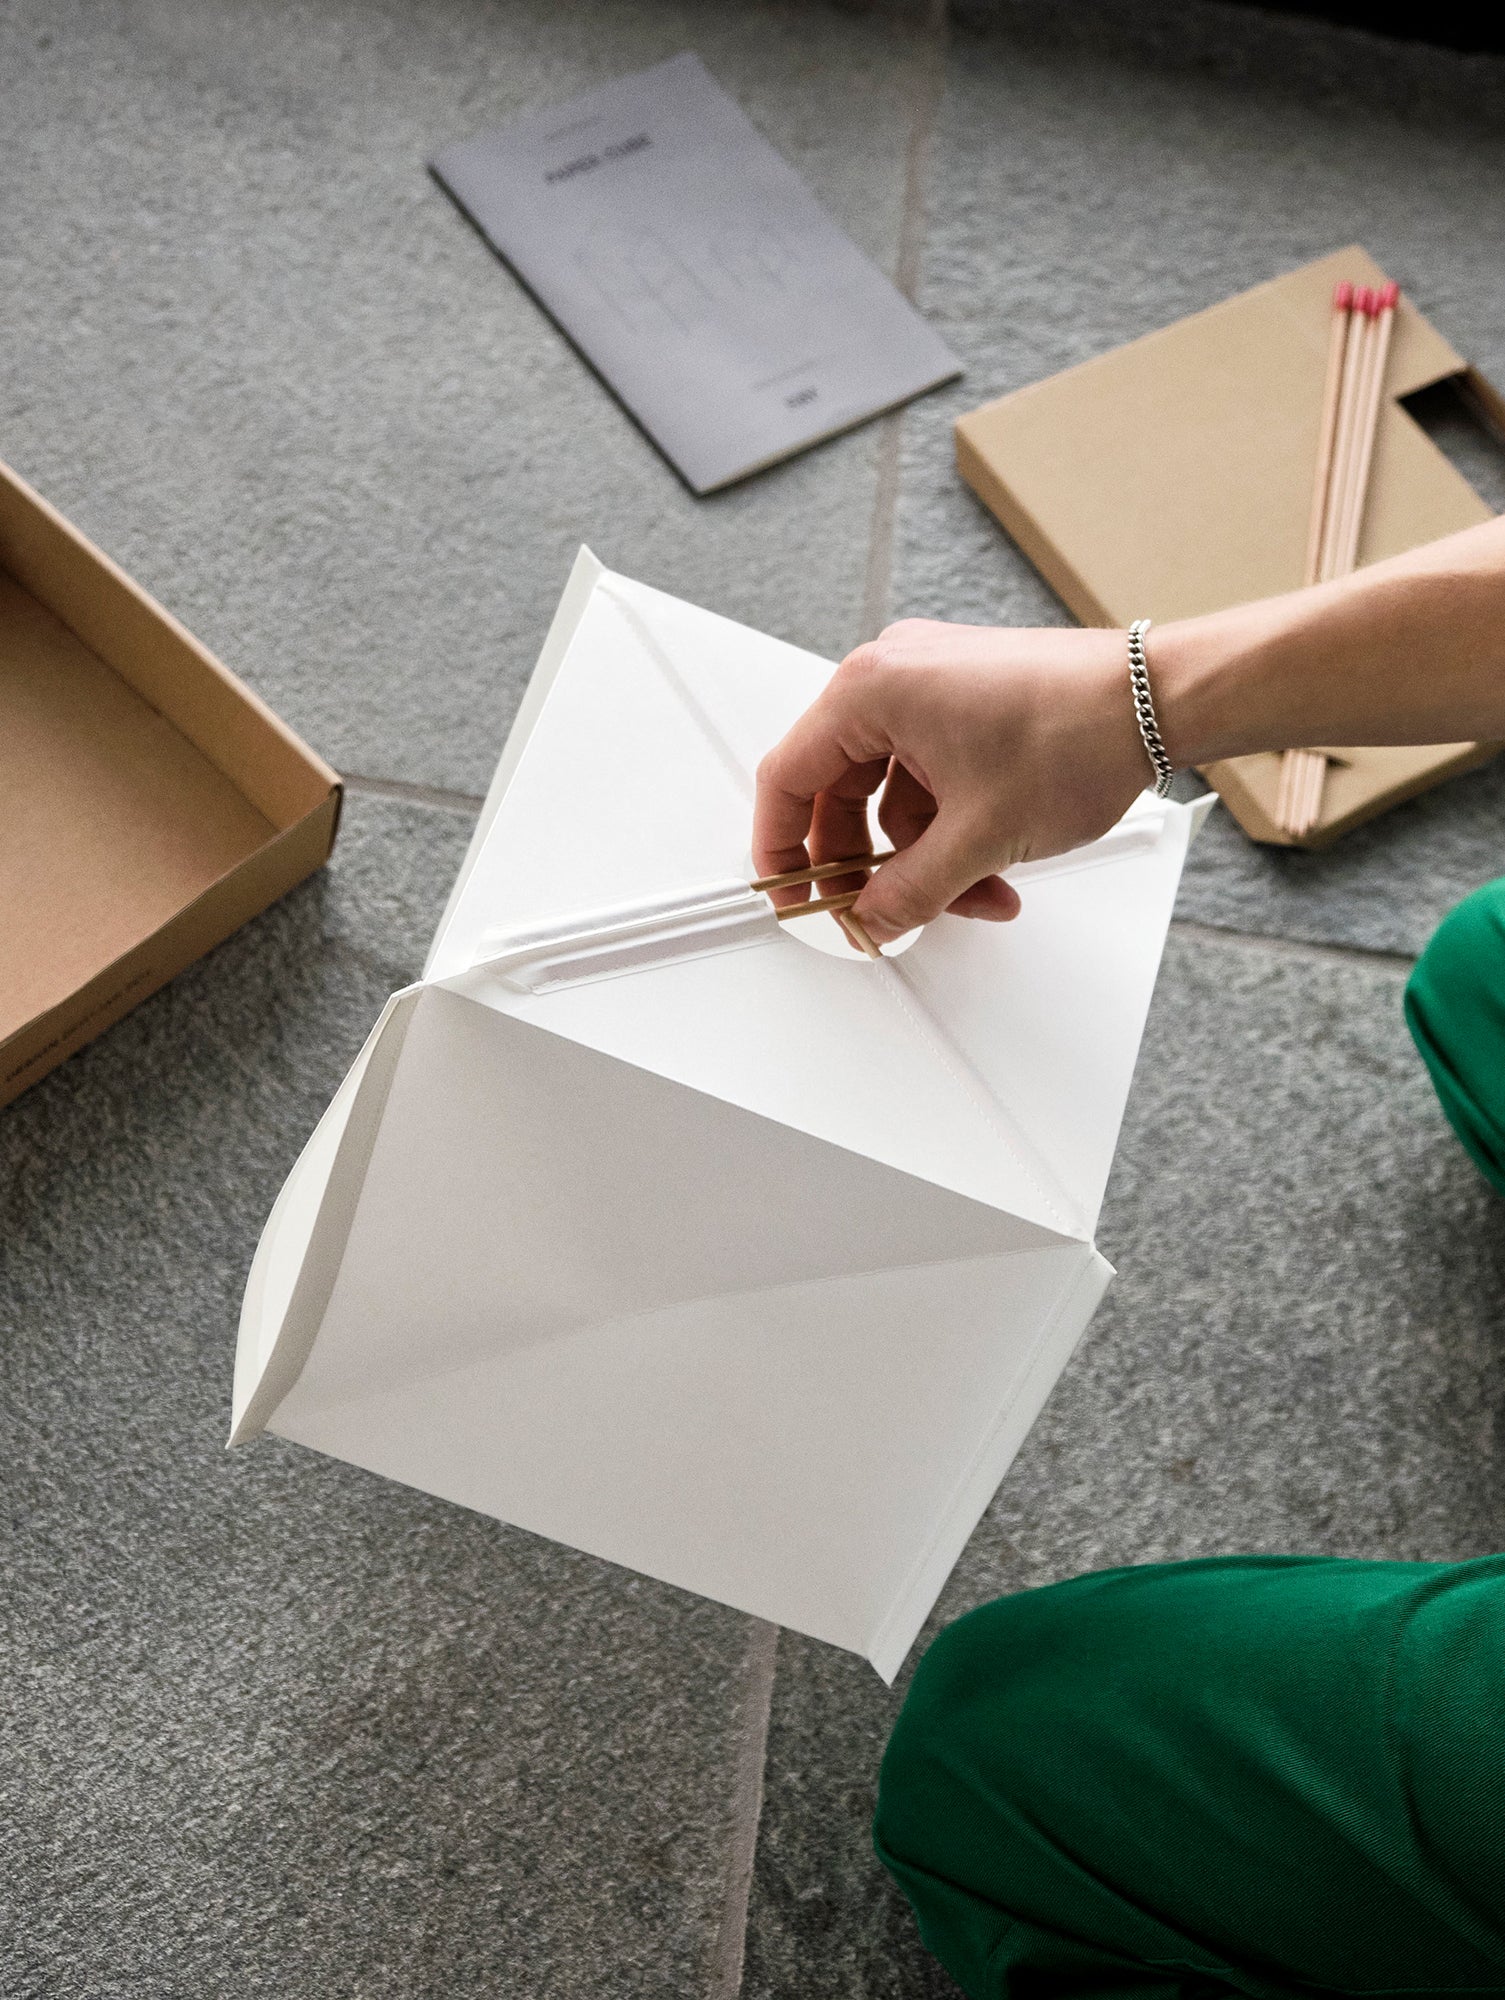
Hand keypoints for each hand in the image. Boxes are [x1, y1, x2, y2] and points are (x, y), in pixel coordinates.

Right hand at [753, 619, 1152, 945]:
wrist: (1159, 700)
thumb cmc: (1078, 731)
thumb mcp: (978, 837)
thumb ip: (909, 891)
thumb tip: (871, 919)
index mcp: (873, 690)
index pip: (788, 778)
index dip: (781, 848)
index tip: (791, 893)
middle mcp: (894, 676)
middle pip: (842, 790)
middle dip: (872, 864)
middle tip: (881, 911)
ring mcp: (934, 684)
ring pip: (895, 793)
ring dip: (927, 854)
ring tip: (975, 894)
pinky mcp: (969, 699)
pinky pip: (933, 775)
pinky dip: (954, 825)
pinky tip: (991, 864)